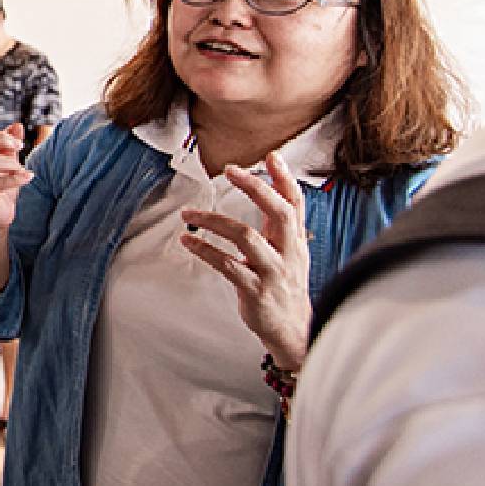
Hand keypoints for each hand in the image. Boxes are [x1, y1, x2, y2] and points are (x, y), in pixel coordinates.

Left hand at [179, 152, 313, 369]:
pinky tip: (187, 242)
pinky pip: (227, 265)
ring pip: (246, 237)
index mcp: (296, 241)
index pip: (296, 204)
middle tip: (230, 170)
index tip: (271, 156)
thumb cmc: (285, 285)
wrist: (292, 329)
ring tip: (188, 213)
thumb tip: (269, 186)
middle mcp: (289, 254)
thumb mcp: (290, 252)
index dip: (285, 179)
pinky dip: (205, 250)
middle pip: (279, 213)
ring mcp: (273, 272)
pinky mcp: (255, 291)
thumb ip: (280, 223)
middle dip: (256, 188)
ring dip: (214, 221)